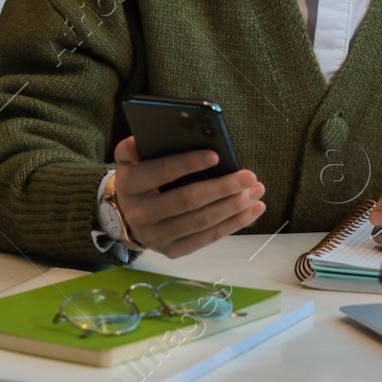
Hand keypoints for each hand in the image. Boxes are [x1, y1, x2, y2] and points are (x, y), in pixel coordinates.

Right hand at [111, 136, 265, 256]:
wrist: (125, 215)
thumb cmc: (138, 176)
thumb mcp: (129, 156)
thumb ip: (139, 143)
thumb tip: (167, 131)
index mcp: (129, 184)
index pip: (161, 172)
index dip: (188, 163)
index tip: (216, 155)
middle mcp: (139, 214)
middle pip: (187, 201)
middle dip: (221, 187)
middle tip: (249, 176)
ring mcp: (156, 237)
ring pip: (201, 222)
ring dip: (233, 207)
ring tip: (256, 191)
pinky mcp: (172, 251)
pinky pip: (207, 239)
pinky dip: (233, 225)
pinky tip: (252, 210)